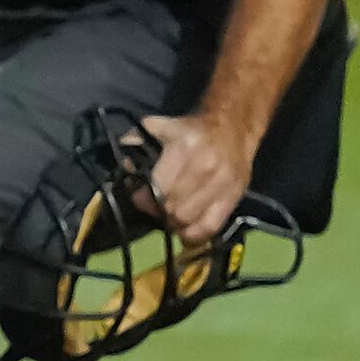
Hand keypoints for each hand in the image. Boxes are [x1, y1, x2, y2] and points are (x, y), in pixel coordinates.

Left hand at [136, 111, 254, 242]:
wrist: (231, 126)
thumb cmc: (190, 130)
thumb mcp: (158, 126)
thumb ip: (135, 142)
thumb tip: (125, 167)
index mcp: (185, 148)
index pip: (159, 189)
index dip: (145, 199)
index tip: (141, 198)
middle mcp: (206, 167)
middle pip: (172, 208)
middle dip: (159, 211)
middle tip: (156, 208)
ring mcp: (223, 184)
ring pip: (188, 221)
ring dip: (174, 223)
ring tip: (170, 216)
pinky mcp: (234, 197)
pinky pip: (210, 228)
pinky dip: (194, 234)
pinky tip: (186, 228)